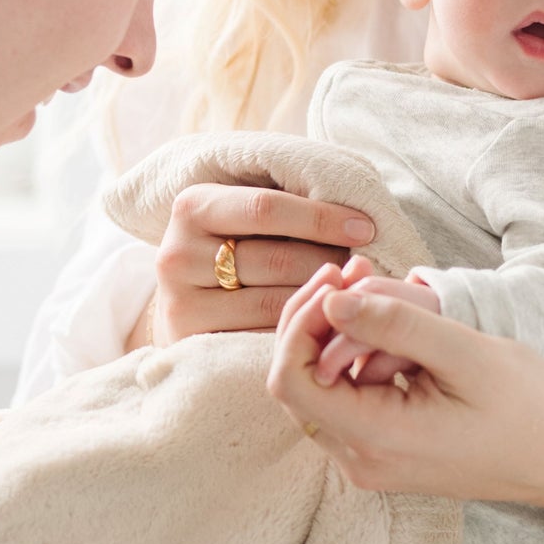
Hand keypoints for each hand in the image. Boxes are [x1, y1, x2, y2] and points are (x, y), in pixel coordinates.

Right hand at [145, 183, 375, 345]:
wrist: (183, 299)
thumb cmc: (231, 245)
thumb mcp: (241, 211)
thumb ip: (282, 201)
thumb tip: (354, 204)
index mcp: (192, 206)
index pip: (266, 208)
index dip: (321, 217)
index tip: (366, 228)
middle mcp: (178, 253)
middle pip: (277, 259)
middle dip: (330, 262)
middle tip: (366, 266)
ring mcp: (181, 302)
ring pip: (275, 301)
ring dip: (323, 298)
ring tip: (355, 292)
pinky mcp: (193, 342)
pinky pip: (265, 336)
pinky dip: (303, 329)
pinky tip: (328, 323)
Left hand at [267, 263, 543, 503]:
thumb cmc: (528, 407)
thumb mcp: (465, 352)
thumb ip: (395, 326)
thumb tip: (332, 300)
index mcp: (377, 440)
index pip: (291, 380)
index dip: (300, 322)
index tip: (336, 281)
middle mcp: (361, 460)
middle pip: (295, 383)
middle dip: (313, 319)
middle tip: (350, 271)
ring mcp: (368, 460)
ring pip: (316, 387)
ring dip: (331, 333)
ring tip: (367, 283)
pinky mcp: (381, 450)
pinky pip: (343, 397)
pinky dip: (352, 354)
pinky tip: (381, 321)